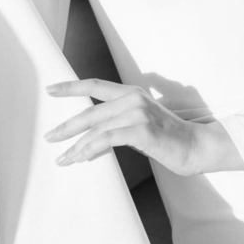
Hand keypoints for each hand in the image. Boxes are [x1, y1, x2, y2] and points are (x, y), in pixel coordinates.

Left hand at [44, 78, 242, 175]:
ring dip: (76, 145)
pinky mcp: (141, 129)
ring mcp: (137, 111)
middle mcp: (132, 97)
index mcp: (131, 92)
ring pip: (96, 127)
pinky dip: (91, 148)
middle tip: (49, 137)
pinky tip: (81, 157)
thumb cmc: (167, 137)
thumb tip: (88, 144)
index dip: (71, 86)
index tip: (50, 89)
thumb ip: (116, 126)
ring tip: (63, 158)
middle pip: (90, 109)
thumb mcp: (139, 125)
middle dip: (66, 126)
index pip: (95, 84)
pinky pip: (108, 139)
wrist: (194, 145)